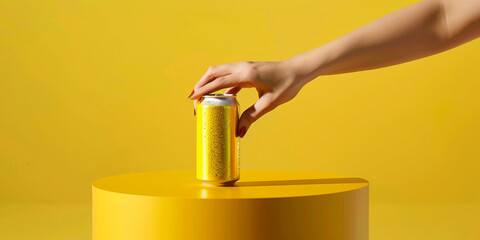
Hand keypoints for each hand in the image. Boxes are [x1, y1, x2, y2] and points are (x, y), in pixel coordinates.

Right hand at [188, 60, 306, 137]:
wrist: (298, 70)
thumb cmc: (286, 85)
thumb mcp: (269, 104)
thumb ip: (252, 116)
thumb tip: (238, 131)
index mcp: (246, 74)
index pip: (218, 82)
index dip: (203, 90)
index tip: (192, 99)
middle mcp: (242, 67)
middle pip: (213, 73)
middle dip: (201, 85)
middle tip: (194, 101)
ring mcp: (244, 67)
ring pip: (219, 72)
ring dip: (208, 83)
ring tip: (202, 98)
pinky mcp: (247, 70)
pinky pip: (229, 75)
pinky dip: (221, 84)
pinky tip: (222, 97)